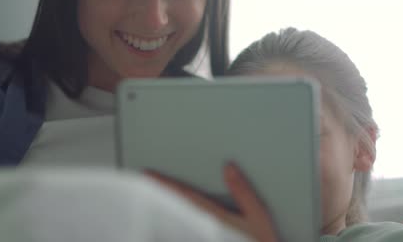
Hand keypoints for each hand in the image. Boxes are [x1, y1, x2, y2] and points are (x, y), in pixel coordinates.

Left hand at [146, 163, 278, 241]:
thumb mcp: (258, 216)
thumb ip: (243, 192)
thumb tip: (228, 168)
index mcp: (214, 218)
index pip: (185, 196)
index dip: (165, 184)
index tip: (149, 175)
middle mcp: (204, 230)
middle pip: (176, 209)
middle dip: (160, 195)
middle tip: (144, 184)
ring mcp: (203, 239)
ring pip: (178, 225)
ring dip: (164, 212)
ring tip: (151, 200)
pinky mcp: (204, 241)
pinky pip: (186, 235)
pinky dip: (174, 228)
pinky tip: (170, 225)